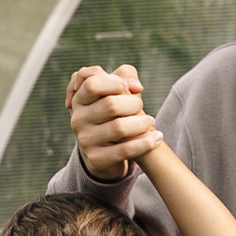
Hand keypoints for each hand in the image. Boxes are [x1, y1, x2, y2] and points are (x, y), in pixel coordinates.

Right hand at [65, 64, 161, 179]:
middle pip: (110, 105)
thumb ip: (124, 76)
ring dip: (142, 123)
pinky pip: (125, 150)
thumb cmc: (111, 114)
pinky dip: (146, 143)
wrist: (102, 151)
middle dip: (134, 104)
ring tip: (150, 122)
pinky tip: (157, 138)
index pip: (92, 83)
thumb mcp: (113, 91)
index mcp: (79, 99)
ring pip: (119, 128)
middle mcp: (78, 119)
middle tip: (141, 106)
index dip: (114, 82)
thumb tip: (135, 86)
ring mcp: (85, 140)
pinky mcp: (96, 159)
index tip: (125, 87)